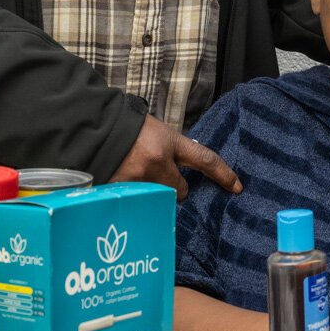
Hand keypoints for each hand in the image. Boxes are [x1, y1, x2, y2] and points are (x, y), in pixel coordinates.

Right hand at [107, 115, 241, 199]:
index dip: (222, 174)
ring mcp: (139, 179)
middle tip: (158, 176)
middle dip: (173, 188)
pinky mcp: (122, 192)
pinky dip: (134, 199)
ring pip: (158, 199)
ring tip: (135, 176)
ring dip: (152, 194)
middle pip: (180, 191)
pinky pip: (138, 203)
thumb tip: (182, 170)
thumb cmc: (126, 127)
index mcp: (168, 142)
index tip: (236, 186)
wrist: (92, 127)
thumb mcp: (155, 131)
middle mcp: (156, 162)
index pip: (204, 159)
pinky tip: (123, 184)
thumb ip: (170, 150)